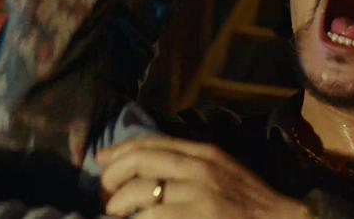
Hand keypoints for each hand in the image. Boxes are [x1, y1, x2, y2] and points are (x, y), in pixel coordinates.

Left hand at [97, 136, 309, 218]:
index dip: (121, 151)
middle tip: (106, 196)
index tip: (103, 161)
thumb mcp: (223, 172)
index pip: (152, 143)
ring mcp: (198, 196)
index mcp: (204, 153)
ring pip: (140, 194)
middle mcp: (199, 168)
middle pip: (140, 162)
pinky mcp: (196, 218)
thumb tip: (149, 170)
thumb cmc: (251, 205)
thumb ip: (192, 165)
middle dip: (113, 178)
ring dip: (119, 206)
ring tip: (116, 215)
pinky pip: (151, 217)